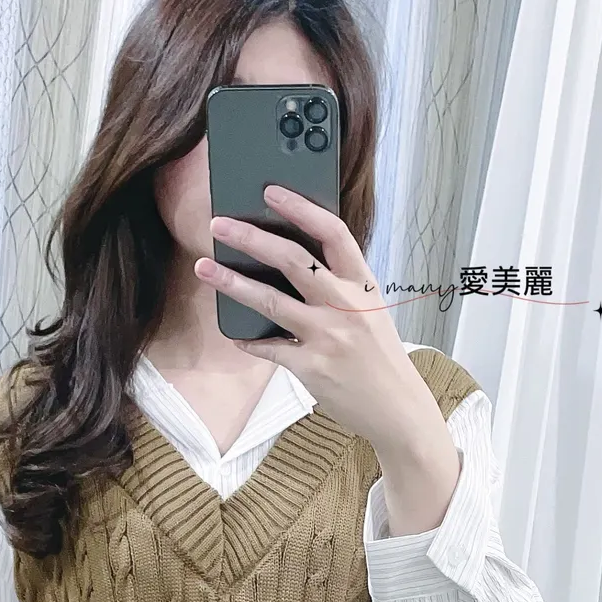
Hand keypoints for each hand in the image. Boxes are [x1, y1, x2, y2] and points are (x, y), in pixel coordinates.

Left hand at [196, 184, 435, 452]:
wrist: (398, 409)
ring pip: (270, 301)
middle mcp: (346, 307)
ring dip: (232, 282)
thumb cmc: (381, 358)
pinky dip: (248, 340)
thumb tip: (290, 261)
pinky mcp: (311, 367)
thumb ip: (339, 287)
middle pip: (294, 260)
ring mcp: (327, 337)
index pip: (333, 233)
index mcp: (364, 286)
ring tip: (204, 268)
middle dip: (251, 238)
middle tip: (219, 224)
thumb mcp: (371, 312)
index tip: (271, 192)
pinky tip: (235, 336)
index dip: (301, 208)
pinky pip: (269, 348)